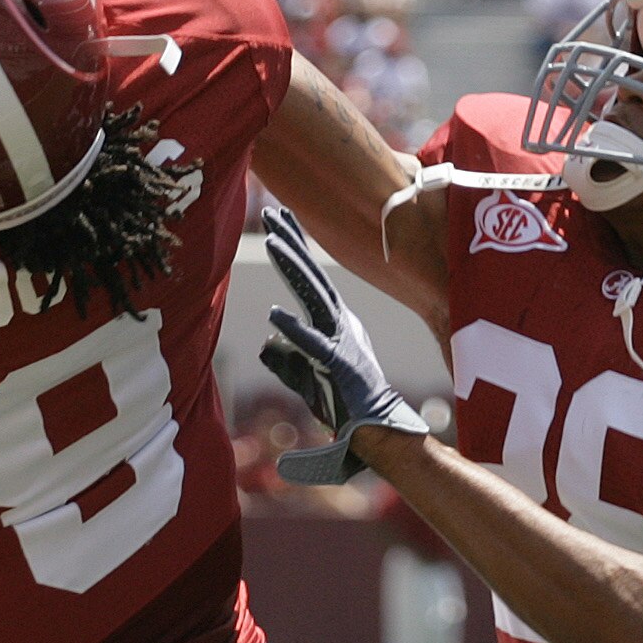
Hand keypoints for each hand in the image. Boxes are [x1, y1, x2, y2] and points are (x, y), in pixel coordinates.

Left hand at [260, 207, 426, 483]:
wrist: (377, 432)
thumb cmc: (346, 407)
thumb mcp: (308, 381)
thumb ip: (287, 362)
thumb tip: (264, 347)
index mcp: (335, 324)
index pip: (310, 279)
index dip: (295, 249)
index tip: (279, 222)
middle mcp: (339, 325)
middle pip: (311, 276)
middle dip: (292, 241)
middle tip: (272, 211)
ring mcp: (341, 342)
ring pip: (313, 297)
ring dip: (293, 267)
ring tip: (271, 240)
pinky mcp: (339, 366)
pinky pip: (313, 345)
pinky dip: (295, 329)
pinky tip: (274, 313)